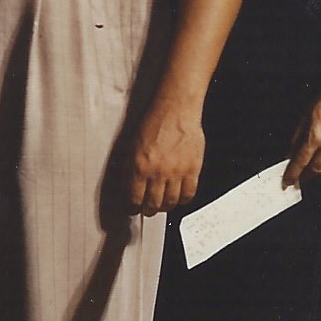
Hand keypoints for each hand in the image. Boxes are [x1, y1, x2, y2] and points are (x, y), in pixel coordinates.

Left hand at [127, 98, 205, 215]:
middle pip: (152, 205)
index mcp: (138, 166)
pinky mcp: (193, 169)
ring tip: (162, 204)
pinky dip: (183, 200)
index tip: (132, 209)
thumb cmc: (154, 123)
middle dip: (148, 210)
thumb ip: (130, 169)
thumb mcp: (132, 146)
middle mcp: (157, 172)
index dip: (132, 208)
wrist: (175, 110)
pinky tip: (179, 197)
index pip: (133, 199)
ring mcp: (176, 172)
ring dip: (165, 207)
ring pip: (170, 202)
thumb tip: (128, 188)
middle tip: (147, 209)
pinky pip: (189, 194)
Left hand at [286, 93, 320, 187]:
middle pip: (316, 170)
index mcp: (314, 137)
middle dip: (308, 176)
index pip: (300, 162)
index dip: (292, 175)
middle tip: (304, 177)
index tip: (288, 182)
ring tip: (320, 176)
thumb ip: (297, 138)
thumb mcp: (305, 117)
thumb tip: (290, 155)